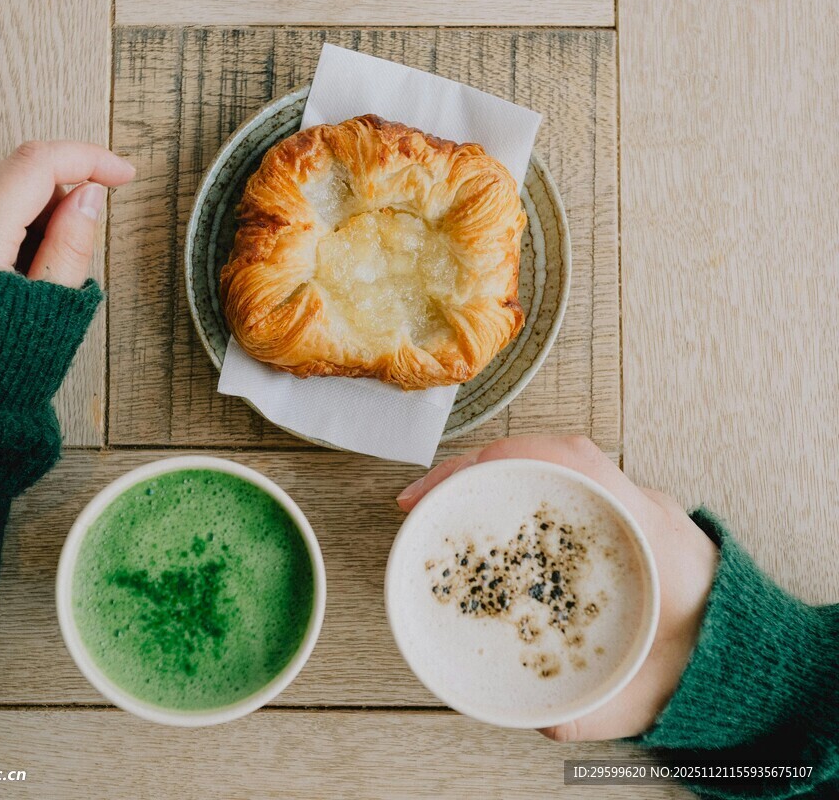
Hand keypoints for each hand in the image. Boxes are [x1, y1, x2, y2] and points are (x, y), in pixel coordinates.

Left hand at [0, 140, 134, 287]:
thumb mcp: (49, 309)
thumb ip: (72, 243)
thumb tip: (90, 195)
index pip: (38, 164)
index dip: (89, 159)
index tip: (120, 173)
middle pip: (14, 170)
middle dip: (59, 192)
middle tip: (73, 242)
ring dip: (26, 206)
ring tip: (31, 267)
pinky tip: (2, 265)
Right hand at [397, 435, 718, 741]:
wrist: (752, 654)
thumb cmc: (705, 663)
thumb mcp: (647, 692)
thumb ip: (595, 712)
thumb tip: (539, 718)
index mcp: (647, 527)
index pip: (573, 460)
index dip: (506, 456)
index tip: (456, 477)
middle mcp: (638, 504)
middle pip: (546, 454)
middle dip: (474, 466)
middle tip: (422, 498)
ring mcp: (631, 505)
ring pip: (550, 464)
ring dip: (490, 474)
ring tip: (441, 501)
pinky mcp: (620, 517)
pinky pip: (560, 483)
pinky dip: (513, 488)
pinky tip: (486, 516)